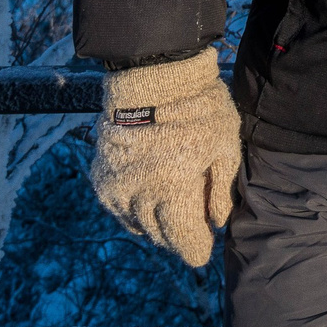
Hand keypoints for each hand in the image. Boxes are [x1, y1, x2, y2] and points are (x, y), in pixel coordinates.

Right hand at [88, 49, 239, 268]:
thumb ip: (221, 189)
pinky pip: (120, 210)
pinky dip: (136, 211)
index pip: (184, 241)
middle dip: (180, 235)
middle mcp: (141, 197)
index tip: (205, 248)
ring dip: (157, 224)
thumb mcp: (225, 145)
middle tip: (193, 226)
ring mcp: (118, 190)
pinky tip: (150, 200)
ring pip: (140, 225)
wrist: (152, 78)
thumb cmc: (199, 109)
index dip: (197, 248)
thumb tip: (218, 222)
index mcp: (174, 192)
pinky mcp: (102, 180)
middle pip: (162, 236)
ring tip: (173, 210)